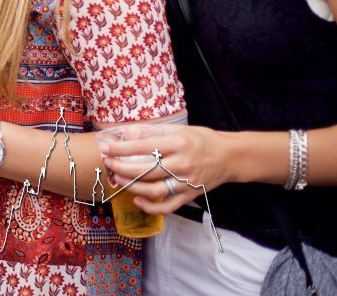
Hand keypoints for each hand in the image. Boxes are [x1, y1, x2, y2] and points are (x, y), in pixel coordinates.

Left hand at [100, 124, 228, 213]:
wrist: (230, 157)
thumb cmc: (201, 139)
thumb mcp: (178, 129)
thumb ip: (151, 131)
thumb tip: (125, 133)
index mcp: (178, 144)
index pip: (144, 147)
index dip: (121, 149)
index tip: (106, 148)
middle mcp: (182, 164)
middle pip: (146, 170)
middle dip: (121, 168)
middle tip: (108, 164)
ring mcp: (186, 182)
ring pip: (154, 190)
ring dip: (131, 186)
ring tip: (118, 179)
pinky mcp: (190, 196)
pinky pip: (168, 206)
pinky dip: (150, 207)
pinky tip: (137, 200)